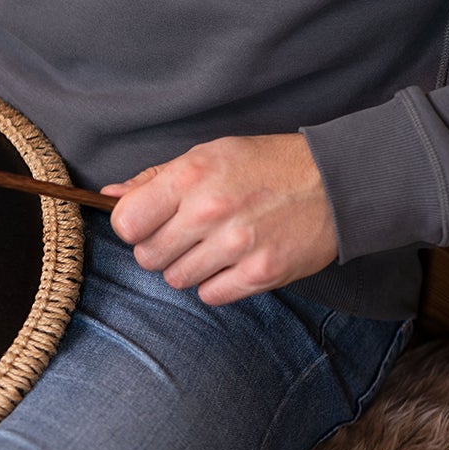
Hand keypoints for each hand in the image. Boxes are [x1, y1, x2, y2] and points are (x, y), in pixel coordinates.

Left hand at [102, 134, 338, 306]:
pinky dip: (216, 284)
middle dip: (160, 248)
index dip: (133, 226)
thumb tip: (111, 195)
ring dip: (189, 267)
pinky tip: (232, 262)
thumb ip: (157, 178)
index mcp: (191, 177)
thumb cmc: (268, 165)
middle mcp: (209, 212)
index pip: (126, 222)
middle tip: (185, 236)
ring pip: (177, 279)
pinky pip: (211, 295)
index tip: (149, 223)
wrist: (337, 182)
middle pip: (147, 256)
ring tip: (214, 246)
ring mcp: (236, 245)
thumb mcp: (210, 154)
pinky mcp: (260, 274)